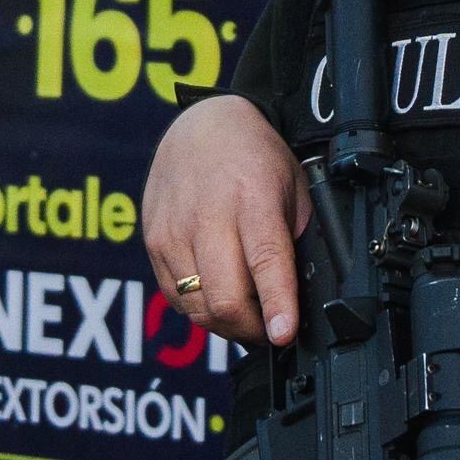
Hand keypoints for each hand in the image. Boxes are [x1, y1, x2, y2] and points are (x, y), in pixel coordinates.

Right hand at [144, 93, 307, 347]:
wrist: (203, 126)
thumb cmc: (254, 159)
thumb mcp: (293, 191)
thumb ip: (296, 241)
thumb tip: (305, 299)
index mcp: (253, 199)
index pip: (264, 261)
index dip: (275, 304)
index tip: (283, 333)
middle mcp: (208, 216)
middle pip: (225, 299)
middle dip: (253, 329)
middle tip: (272, 329)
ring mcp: (174, 231)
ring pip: (199, 308)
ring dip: (227, 325)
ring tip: (248, 316)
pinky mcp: (153, 242)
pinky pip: (176, 299)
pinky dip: (202, 309)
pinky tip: (219, 296)